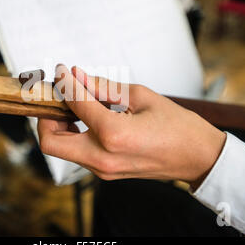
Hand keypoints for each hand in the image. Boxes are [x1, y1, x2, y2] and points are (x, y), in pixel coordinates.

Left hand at [38, 65, 226, 189]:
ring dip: (58, 125)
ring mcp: (102, 170)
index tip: (62, 71)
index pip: (74, 103)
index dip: (65, 83)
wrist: (197, 158)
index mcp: (113, 135)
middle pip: (50, 142)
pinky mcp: (105, 173)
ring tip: (73, 104)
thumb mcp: (141, 97)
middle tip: (58, 96)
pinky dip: (74, 134)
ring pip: (61, 149)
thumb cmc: (177, 126)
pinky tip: (87, 117)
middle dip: (46, 115)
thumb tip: (77, 76)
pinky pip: (77, 154)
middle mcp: (102, 158)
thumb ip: (104, 87)